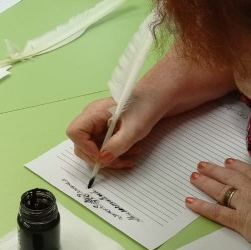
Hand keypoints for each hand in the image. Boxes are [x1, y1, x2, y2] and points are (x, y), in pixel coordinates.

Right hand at [66, 48, 237, 170]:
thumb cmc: (155, 98)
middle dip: (99, 158)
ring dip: (111, 159)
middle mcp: (98, 118)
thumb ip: (118, 145)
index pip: (75, 133)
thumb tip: (103, 159)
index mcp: (96, 111)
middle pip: (83, 145)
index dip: (85, 148)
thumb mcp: (137, 125)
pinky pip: (110, 149)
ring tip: (130, 158)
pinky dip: (119, 155)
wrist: (175, 88)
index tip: (104, 154)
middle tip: (118, 161)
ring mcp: (107, 124)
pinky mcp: (119, 129)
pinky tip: (134, 153)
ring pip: (97, 150)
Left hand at [186, 158, 250, 249]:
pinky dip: (201, 206)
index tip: (228, 162)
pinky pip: (215, 212)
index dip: (237, 166)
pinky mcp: (238, 221)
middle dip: (215, 170)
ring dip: (205, 182)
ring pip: (220, 190)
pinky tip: (189, 202)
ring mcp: (244, 205)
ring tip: (193, 176)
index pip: (248, 171)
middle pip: (230, 177)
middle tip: (202, 164)